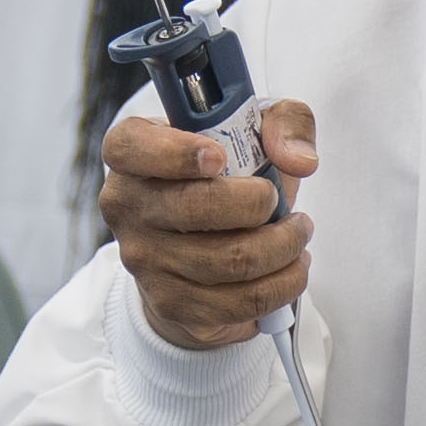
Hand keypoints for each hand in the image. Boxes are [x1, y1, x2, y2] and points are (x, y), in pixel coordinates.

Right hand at [98, 99, 315, 351]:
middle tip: (282, 201)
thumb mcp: (255, 129)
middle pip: (197, 207)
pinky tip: (289, 267)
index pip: (131, 147)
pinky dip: (282, 285)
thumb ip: (284, 122)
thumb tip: (299, 161)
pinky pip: (240, 302)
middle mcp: (127, 207)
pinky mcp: (171, 303)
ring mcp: (144, 260)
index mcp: (131, 152)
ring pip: (231, 260)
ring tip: (296, 234)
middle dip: (260, 203)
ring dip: (283, 247)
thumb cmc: (225, 176)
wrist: (198, 244)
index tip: (220, 156)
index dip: (176, 152)